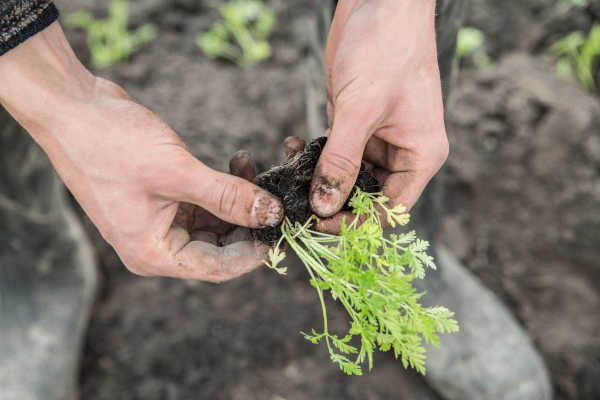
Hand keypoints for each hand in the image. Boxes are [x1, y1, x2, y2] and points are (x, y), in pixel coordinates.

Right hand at [0, 22, 282, 281]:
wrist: (73, 108)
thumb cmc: (113, 144)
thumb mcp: (177, 172)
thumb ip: (228, 197)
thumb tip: (271, 214)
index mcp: (153, 253)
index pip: (217, 267)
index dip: (253, 252)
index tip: (280, 229)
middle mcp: (156, 244)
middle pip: (218, 247)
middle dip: (248, 221)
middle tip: (273, 195)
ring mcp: (158, 221)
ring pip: (214, 223)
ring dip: (237, 200)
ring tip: (249, 167)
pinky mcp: (161, 198)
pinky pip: (202, 203)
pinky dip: (221, 187)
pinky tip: (235, 163)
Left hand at [309, 0, 448, 232]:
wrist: (379, 3)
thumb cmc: (385, 49)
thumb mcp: (361, 109)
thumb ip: (341, 161)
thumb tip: (324, 206)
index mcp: (420, 156)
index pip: (390, 210)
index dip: (355, 223)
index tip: (318, 224)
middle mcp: (402, 153)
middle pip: (367, 198)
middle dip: (332, 203)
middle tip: (295, 205)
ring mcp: (378, 140)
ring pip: (347, 178)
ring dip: (318, 179)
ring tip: (288, 175)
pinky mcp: (355, 126)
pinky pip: (334, 154)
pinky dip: (313, 156)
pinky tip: (291, 148)